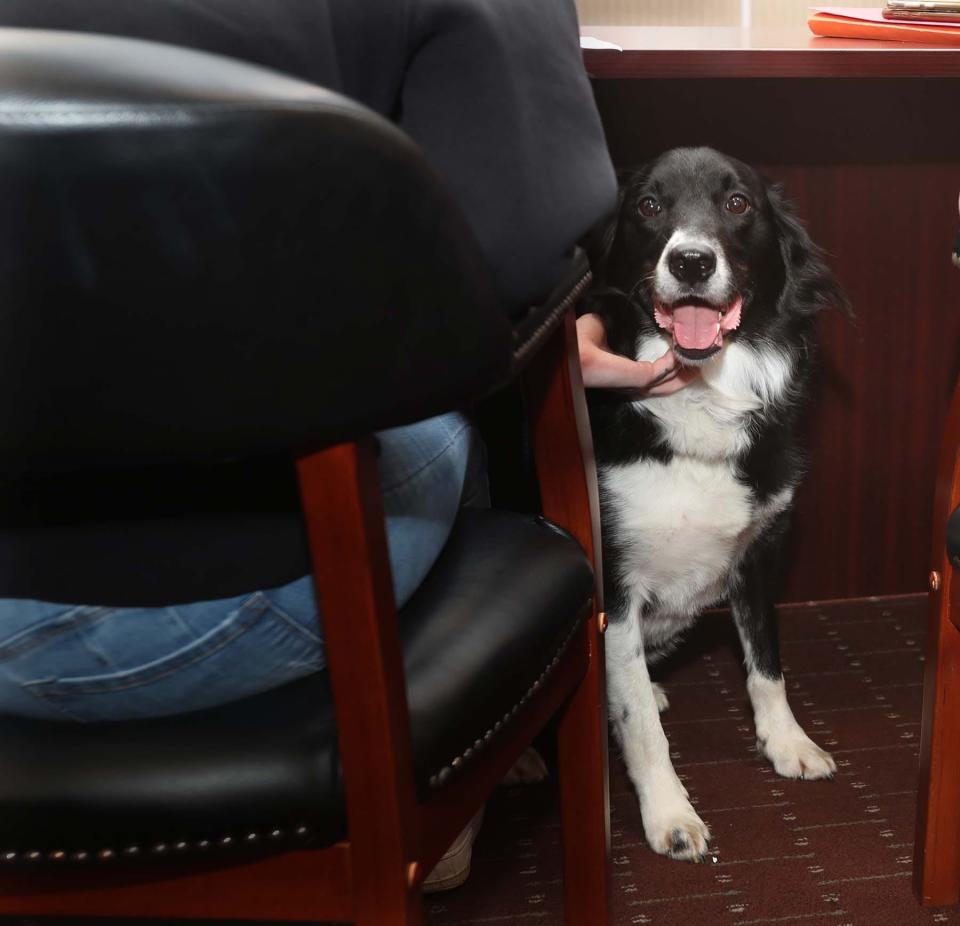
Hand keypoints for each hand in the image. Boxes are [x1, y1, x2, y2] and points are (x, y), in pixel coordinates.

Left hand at [576, 313, 698, 394]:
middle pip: (667, 383)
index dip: (669, 363)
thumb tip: (628, 313)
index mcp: (623, 373)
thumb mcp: (603, 327)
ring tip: (701, 358)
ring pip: (669, 381)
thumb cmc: (580, 340)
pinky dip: (676, 362)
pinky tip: (682, 351)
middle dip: (685, 371)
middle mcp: (632, 383)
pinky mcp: (639, 378)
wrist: (571, 349)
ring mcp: (636, 383)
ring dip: (686, 370)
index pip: (653, 373)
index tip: (681, 349)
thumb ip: (618, 325)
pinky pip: (664, 372)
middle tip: (701, 358)